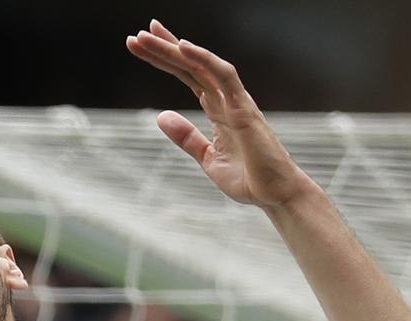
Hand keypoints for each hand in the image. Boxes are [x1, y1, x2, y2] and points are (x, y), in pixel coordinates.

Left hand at [126, 21, 314, 208]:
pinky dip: (204, 59)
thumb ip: (186, 136)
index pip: (188, 77)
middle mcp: (226, 99)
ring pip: (201, 65)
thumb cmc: (248, 179)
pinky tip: (183, 47)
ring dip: (175, 49)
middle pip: (190, 66)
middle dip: (164, 49)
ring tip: (148, 35)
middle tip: (136, 35)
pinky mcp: (244, 108)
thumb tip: (161, 116)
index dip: (167, 59)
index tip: (143, 45)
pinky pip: (224, 76)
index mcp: (217, 109)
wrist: (274, 195)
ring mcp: (236, 101)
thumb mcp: (206, 158)